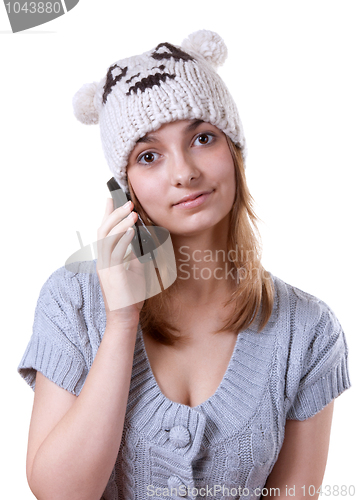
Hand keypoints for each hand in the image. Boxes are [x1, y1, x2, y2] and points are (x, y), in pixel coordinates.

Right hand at [96, 198, 146, 324]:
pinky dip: (123, 239)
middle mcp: (102, 260)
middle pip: (103, 230)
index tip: (111, 198)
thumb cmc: (130, 296)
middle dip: (115, 214)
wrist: (125, 318)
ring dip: (120, 223)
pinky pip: (116, 252)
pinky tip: (132, 231)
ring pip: (107, 238)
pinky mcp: (111, 274)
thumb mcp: (135, 270)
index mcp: (106, 258)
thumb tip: (142, 239)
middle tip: (128, 203)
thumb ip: (135, 254)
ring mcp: (105, 267)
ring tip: (132, 213)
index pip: (103, 231)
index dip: (106, 214)